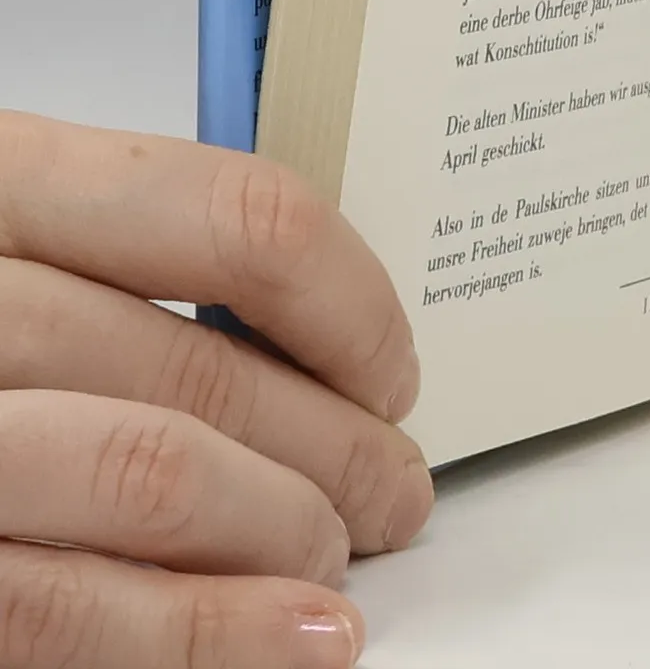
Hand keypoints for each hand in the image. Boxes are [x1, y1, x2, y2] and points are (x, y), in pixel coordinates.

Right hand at [0, 113, 431, 668]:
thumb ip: (114, 258)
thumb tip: (302, 333)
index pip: (234, 216)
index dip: (348, 300)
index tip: (392, 364)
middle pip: (201, 363)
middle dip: (336, 441)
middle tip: (396, 484)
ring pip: (151, 477)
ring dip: (284, 532)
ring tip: (342, 559)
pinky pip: (60, 607)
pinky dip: (202, 633)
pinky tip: (290, 639)